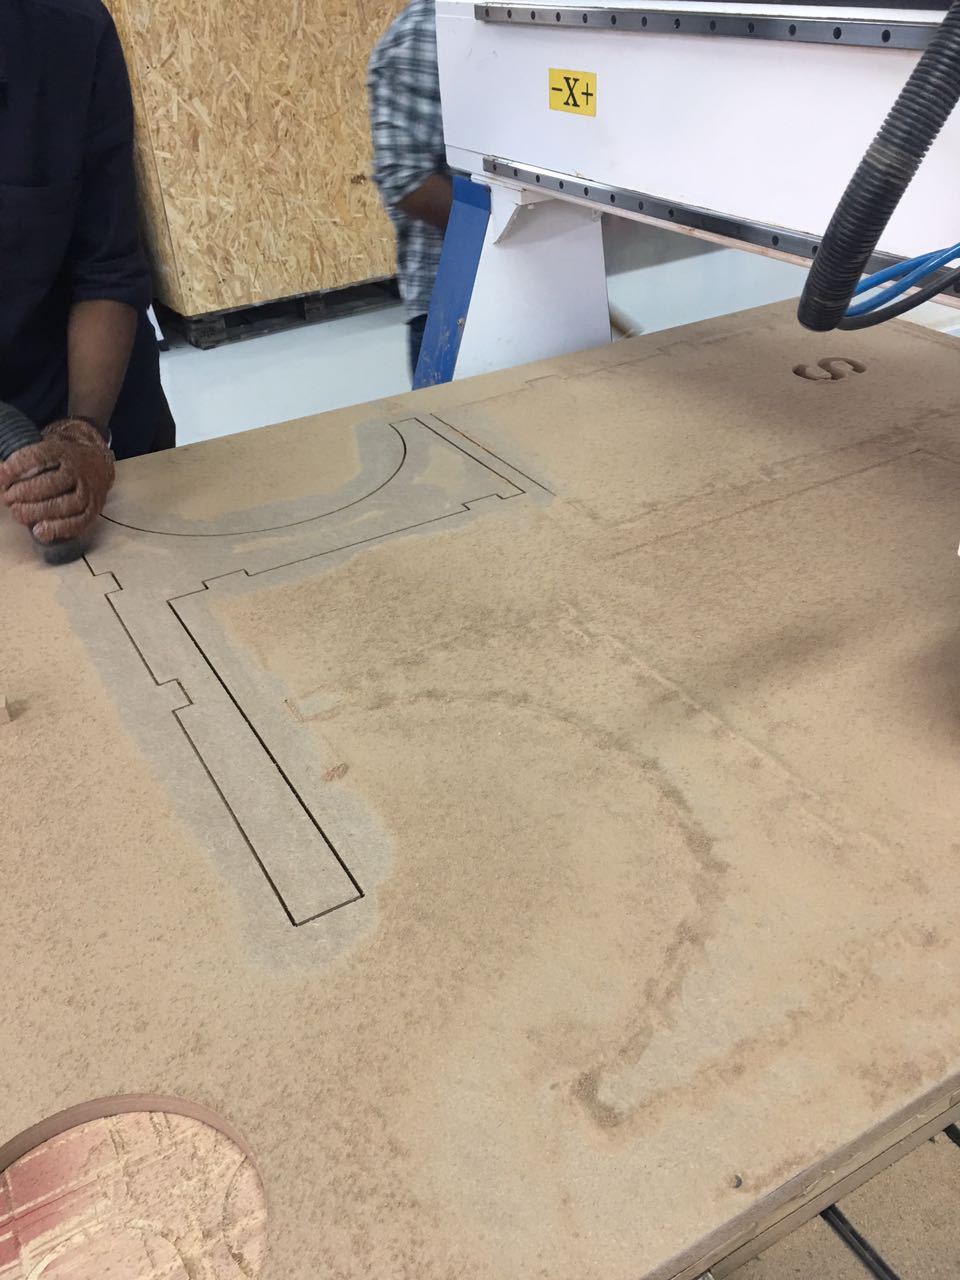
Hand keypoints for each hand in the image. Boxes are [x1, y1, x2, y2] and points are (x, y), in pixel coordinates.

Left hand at [0, 418, 114, 543]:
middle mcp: (79, 471)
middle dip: (24, 493)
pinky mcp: (93, 510)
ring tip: (17, 513)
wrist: (97, 463)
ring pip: (64, 505)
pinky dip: (57, 529)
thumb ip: (26, 462)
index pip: (39, 456)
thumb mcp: (47, 450)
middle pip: (50, 484)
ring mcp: (88, 491)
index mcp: (65, 451)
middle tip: (7, 498)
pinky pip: (78, 523)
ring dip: (37, 512)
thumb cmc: (62, 460)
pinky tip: (39, 531)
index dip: (17, 467)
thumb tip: (0, 476)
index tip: (0, 476)